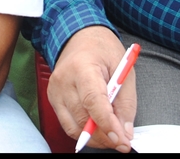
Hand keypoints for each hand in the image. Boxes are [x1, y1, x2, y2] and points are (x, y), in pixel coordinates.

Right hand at [48, 26, 135, 151]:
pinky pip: (68, 124)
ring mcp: (55, 90)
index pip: (92, 101)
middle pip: (82, 118)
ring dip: (95, 138)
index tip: (121, 139)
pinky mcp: (53, 99)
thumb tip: (125, 132)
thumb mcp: (124, 69)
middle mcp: (64, 80)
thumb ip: (126, 102)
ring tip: (112, 136)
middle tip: (123, 141)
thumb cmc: (102, 49)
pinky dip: (84, 132)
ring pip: (73, 127)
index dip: (107, 124)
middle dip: (104, 135)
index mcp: (83, 66)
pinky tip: (98, 130)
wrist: (80, 37)